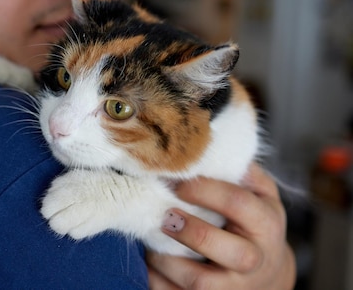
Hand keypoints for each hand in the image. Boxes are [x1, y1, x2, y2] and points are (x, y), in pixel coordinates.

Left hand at [147, 163, 295, 288]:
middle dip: (187, 230)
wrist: (268, 273)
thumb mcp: (259, 193)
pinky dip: (157, 282)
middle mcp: (255, 258)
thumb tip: (209, 141)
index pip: (237, 203)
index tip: (177, 181)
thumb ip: (239, 169)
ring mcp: (236, 287)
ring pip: (198, 281)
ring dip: (165, 259)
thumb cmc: (255, 223)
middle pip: (222, 248)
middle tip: (164, 215)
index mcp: (266, 223)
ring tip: (150, 240)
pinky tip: (148, 263)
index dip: (203, 190)